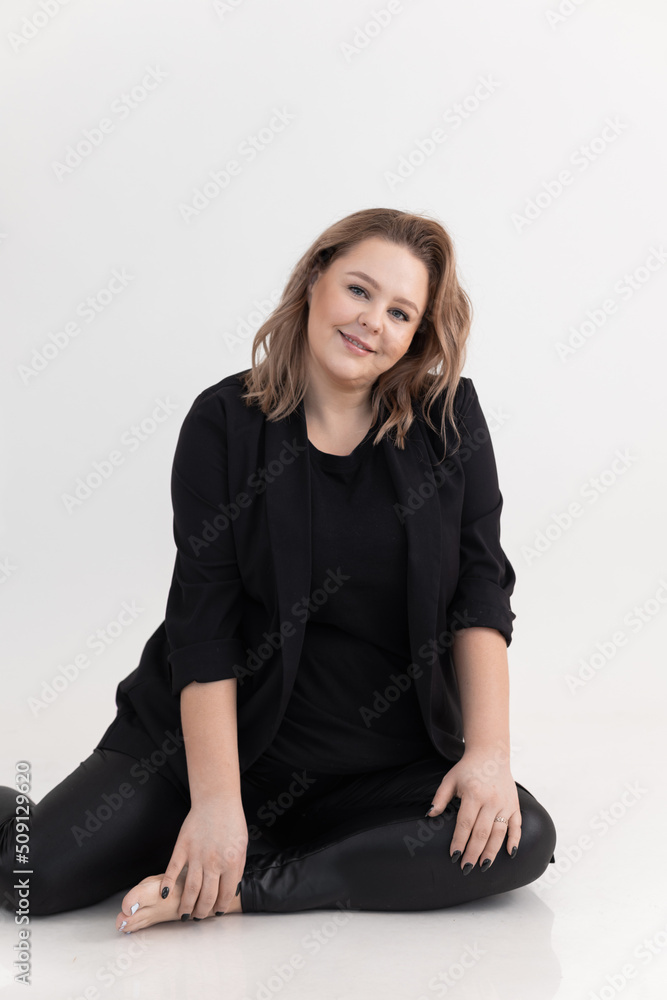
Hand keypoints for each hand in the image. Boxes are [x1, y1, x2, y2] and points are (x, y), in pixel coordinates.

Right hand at [159, 796, 248, 917]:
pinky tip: (165, 895)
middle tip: (198, 917)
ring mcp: (196, 855)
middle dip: (202, 911)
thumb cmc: (232, 822)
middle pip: (206, 896)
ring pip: (190, 888)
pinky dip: (167, 884)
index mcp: (231, 863)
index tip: (216, 912)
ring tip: (184, 914)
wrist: (217, 801)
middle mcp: (213, 863)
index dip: (220, 907)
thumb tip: (231, 889)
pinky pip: (172, 870)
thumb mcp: (241, 847)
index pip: (225, 894)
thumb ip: (236, 869)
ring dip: (186, 905)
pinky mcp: (182, 847)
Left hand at [426, 747, 520, 870]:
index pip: (465, 824)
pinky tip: (509, 853)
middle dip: (473, 852)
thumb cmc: (467, 769)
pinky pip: (516, 826)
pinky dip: (514, 840)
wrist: (490, 754)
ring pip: (499, 833)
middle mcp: (491, 800)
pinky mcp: (514, 805)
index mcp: (474, 794)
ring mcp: (505, 804)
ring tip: (483, 865)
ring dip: (491, 851)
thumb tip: (430, 815)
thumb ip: (440, 798)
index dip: (459, 841)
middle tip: (466, 867)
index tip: (453, 855)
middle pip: (482, 832)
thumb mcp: (450, 779)